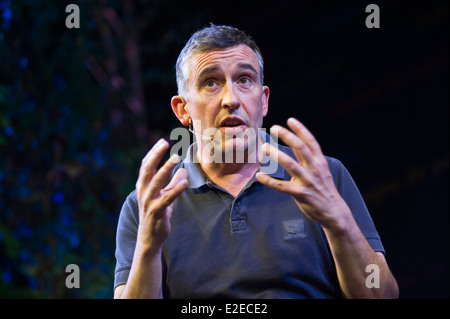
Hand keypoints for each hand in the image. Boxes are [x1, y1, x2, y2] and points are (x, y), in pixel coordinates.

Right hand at [135, 139, 187, 253]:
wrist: (149, 239)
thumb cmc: (157, 216)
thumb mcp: (164, 197)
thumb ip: (172, 183)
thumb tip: (183, 171)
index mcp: (143, 187)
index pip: (145, 165)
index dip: (153, 152)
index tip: (162, 141)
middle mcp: (143, 192)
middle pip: (147, 169)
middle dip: (155, 155)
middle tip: (165, 143)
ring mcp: (149, 202)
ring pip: (156, 181)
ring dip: (166, 168)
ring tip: (176, 157)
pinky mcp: (157, 212)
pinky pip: (167, 198)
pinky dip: (175, 189)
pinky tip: (184, 182)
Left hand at [256, 118, 351, 231]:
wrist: (335, 213)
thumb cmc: (324, 190)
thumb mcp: (321, 171)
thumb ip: (308, 160)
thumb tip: (292, 147)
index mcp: (320, 162)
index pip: (311, 141)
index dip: (300, 129)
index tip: (290, 120)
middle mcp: (315, 169)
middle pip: (300, 147)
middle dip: (287, 135)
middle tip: (274, 128)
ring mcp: (308, 181)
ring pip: (290, 164)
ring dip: (276, 154)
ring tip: (264, 147)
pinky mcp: (301, 193)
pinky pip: (282, 186)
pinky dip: (269, 181)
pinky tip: (259, 176)